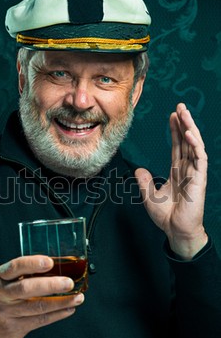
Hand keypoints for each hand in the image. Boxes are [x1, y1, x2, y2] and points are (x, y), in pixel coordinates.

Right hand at [0, 255, 83, 337]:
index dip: (32, 264)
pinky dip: (57, 314)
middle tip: (68, 283)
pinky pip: (40, 320)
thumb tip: (59, 265)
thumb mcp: (6, 280)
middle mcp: (2, 294)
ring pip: (37, 307)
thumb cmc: (3, 294)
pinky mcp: (15, 327)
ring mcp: (8, 312)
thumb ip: (26, 273)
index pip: (15, 267)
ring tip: (77, 297)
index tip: (49, 262)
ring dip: (61, 302)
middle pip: (26, 289)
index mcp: (0, 277)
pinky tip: (69, 309)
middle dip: (50, 286)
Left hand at [135, 103, 207, 259]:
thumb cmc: (167, 216)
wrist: (176, 231)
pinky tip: (188, 133)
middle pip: (187, 141)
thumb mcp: (149, 195)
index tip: (172, 116)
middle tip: (179, 106)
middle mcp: (188, 169)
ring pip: (194, 145)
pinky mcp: (200, 179)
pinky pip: (199, 158)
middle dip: (184, 123)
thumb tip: (138, 169)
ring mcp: (195, 173)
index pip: (178, 146)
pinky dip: (195, 145)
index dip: (175, 130)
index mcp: (178, 171)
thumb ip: (145, 181)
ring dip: (190, 128)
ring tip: (184, 113)